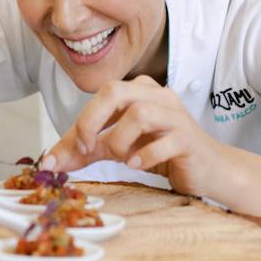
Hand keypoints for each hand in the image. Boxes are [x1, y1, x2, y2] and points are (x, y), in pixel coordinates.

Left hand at [40, 75, 227, 197]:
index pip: (101, 96)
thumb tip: (51, 162)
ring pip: (139, 114)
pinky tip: (139, 165)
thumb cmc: (163, 153)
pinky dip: (145, 156)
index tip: (62, 156)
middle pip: (115, 90)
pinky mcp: (189, 139)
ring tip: (122, 159)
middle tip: (86, 148)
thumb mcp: (119, 148)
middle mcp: (157, 96)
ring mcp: (175, 115)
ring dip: (120, 142)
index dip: (78, 123)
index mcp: (139, 91)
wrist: (208, 170)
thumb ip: (88, 150)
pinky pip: (164, 142)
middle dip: (91, 121)